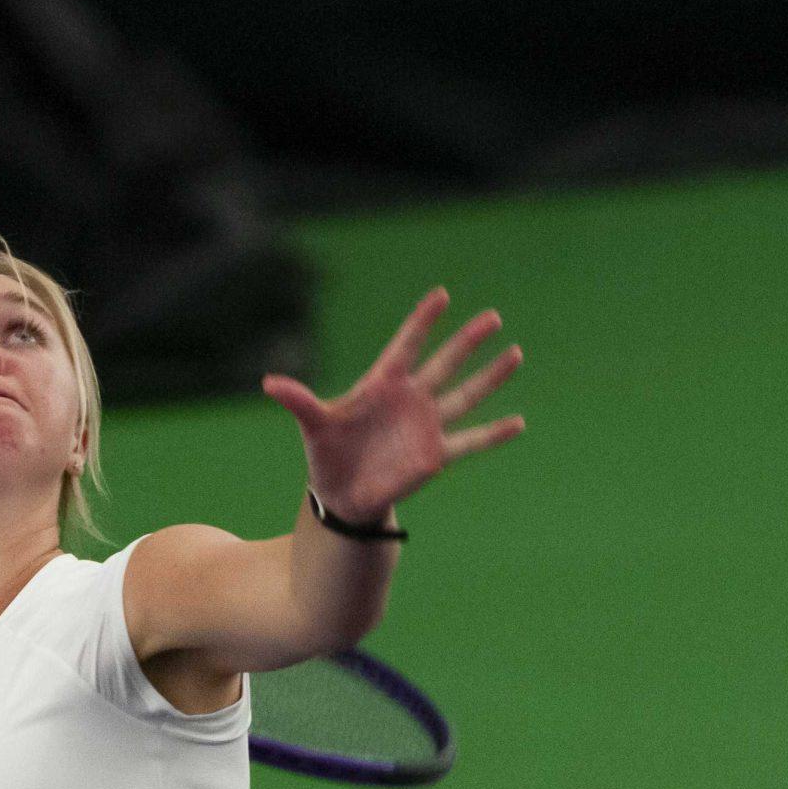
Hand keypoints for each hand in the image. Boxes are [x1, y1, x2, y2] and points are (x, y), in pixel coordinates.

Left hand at [260, 287, 525, 520]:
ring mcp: (427, 425)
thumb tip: (268, 383)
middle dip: (467, 341)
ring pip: (464, 395)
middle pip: (444, 363)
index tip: (442, 294)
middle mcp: (410, 399)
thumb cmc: (327, 453)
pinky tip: (519, 423)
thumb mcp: (313, 424)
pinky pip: (470, 441)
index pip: (405, 345)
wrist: (341, 494)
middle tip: (492, 316)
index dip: (422, 321)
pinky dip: (493, 434)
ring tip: (515, 353)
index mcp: (382, 384)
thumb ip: (299, 401)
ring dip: (490, 378)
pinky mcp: (436, 455)